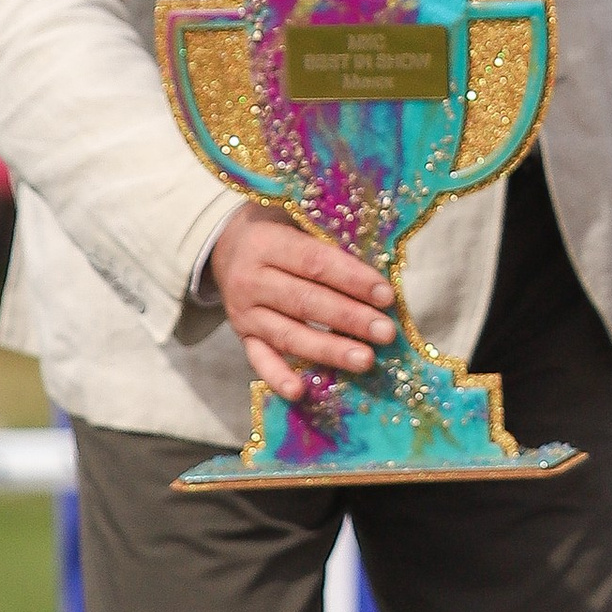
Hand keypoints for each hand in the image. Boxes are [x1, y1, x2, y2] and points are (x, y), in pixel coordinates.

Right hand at [212, 206, 394, 403]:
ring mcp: (243, 312)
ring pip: (288, 335)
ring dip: (329, 350)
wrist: (225, 245)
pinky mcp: (242, 336)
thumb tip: (381, 263)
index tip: (386, 295)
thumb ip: (328, 237)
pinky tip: (300, 393)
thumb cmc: (278, 229)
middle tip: (385, 332)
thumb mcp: (295, 218)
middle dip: (350, 319)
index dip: (352, 279)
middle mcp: (250, 279)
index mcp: (266, 243)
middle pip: (305, 302)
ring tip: (365, 360)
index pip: (315, 262)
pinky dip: (277, 377)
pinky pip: (259, 360)